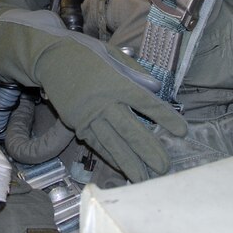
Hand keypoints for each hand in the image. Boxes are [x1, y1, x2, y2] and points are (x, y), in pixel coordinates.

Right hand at [0, 9, 186, 181]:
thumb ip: (135, 72)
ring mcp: (88, 115)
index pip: (146, 103)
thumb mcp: (112, 54)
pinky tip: (121, 168)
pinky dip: (109, 156)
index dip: (165, 118)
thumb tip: (156, 88)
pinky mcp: (76, 123)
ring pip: (112, 143)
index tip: (182, 131)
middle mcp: (103, 102)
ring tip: (144, 178)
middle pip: (130, 130)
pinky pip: (95, 143)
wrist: (50, 58)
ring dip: (129, 162)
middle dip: (149, 150)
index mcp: (116, 82)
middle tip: (165, 168)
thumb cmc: (86, 53)